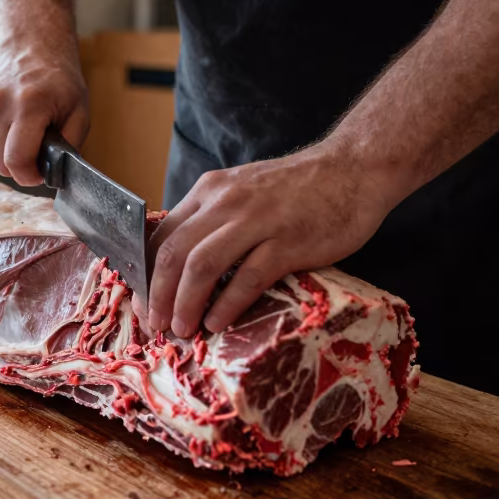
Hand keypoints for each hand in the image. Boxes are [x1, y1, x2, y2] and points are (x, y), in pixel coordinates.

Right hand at [0, 47, 88, 185]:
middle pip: (1, 163)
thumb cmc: (59, 81)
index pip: (16, 160)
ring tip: (24, 131)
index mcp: (30, 105)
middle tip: (36, 152)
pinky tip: (10, 123)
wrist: (33, 48)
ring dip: (7, 152)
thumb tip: (55, 174)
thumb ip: (69, 147)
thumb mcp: (79, 113)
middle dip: (20, 166)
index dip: (29, 176)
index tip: (39, 174)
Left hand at [144, 143, 393, 337]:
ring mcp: (257, 220)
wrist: (353, 169)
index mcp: (209, 192)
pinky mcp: (288, 241)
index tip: (145, 304)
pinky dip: (227, 304)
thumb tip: (181, 264)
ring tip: (183, 330)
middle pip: (173, 253)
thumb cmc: (298, 190)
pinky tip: (218, 323)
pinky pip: (247, 277)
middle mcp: (225, 202)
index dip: (146, 275)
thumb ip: (213, 220)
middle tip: (156, 325)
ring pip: (201, 265)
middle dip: (158, 295)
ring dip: (186, 303)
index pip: (161, 236)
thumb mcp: (243, 193)